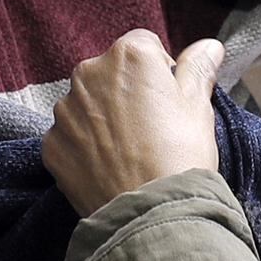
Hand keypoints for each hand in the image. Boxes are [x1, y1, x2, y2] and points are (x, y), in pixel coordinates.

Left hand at [46, 31, 225, 215]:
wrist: (150, 214)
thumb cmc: (179, 155)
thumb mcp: (198, 108)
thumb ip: (197, 69)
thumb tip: (208, 46)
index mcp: (129, 55)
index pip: (145, 47)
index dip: (161, 74)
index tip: (169, 102)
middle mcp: (88, 74)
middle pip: (112, 73)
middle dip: (128, 93)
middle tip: (152, 129)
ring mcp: (65, 111)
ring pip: (89, 104)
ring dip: (104, 119)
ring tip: (131, 152)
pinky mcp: (52, 144)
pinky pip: (71, 136)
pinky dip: (86, 147)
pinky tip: (110, 166)